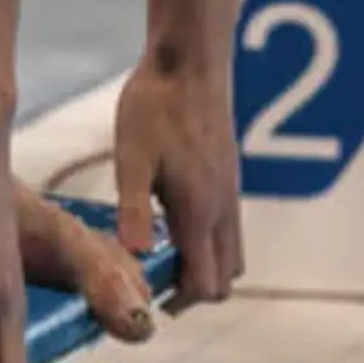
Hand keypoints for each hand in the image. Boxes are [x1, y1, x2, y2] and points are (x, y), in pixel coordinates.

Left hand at [115, 50, 243, 306]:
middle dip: (193, 291)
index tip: (145, 293)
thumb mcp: (132, 157)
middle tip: (152, 277)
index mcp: (200, 212)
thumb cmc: (155, 106)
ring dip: (204, 266)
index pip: (205, 286)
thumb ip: (133, 208)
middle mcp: (223, 209)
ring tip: (161, 249)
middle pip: (225, 280)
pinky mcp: (230, 178)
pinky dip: (208, 242)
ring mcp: (231, 194)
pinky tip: (172, 218)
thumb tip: (132, 256)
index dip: (177, 301)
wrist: (190, 60)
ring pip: (232, 256)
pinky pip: (229, 230)